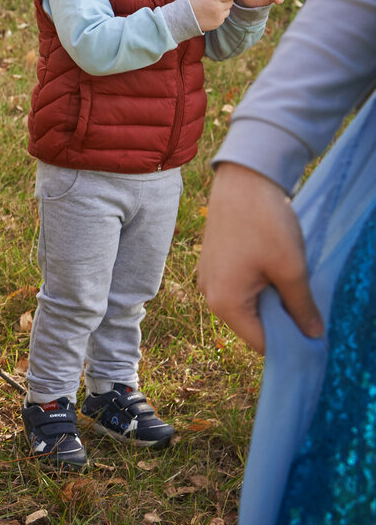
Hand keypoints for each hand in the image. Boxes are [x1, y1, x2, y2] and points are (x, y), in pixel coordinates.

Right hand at [187, 0, 242, 31]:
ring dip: (223, 7)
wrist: (183, 18)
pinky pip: (223, 16)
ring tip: (211, 6)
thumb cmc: (191, 1)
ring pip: (228, 9)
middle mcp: (218, 8)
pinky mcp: (217, 23)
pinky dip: (219, 14)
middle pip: (231, 1)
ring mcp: (218, 17)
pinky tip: (209, 13)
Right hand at [198, 162, 322, 353]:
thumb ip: (301, 307)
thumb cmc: (265, 225)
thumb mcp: (291, 269)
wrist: (242, 180)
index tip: (316, 337)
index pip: (261, 343)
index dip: (290, 344)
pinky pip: (238, 287)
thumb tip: (312, 334)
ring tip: (292, 282)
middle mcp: (209, 294)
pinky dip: (260, 286)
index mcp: (224, 302)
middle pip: (252, 324)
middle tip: (309, 307)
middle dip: (281, 320)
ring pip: (247, 304)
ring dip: (271, 300)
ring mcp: (208, 277)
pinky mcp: (213, 263)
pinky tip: (276, 269)